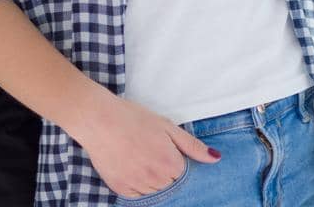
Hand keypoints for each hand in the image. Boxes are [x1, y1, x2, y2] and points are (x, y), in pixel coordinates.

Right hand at [75, 96, 220, 198]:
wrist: (98, 119)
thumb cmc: (133, 117)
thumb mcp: (166, 126)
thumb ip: (192, 145)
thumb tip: (215, 158)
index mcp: (170, 163)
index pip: (184, 173)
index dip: (176, 160)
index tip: (165, 149)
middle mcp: (155, 179)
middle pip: (170, 183)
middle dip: (165, 170)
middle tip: (150, 150)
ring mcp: (137, 186)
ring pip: (155, 191)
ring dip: (152, 178)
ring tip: (140, 156)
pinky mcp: (121, 189)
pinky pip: (138, 195)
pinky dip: (138, 184)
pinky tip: (131, 165)